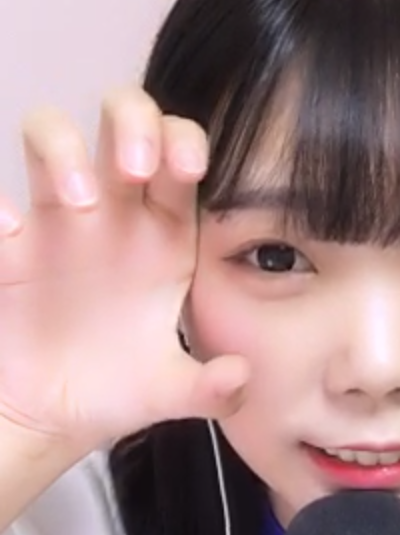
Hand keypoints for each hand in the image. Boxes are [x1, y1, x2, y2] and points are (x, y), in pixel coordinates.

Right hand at [0, 88, 248, 452]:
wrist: (52, 417)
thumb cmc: (116, 388)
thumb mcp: (170, 392)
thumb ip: (211, 389)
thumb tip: (240, 374)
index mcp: (164, 233)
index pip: (179, 155)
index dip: (184, 142)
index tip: (189, 167)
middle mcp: (112, 212)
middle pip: (123, 117)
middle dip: (132, 120)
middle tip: (134, 167)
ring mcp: (55, 219)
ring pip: (50, 133)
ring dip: (63, 149)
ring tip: (78, 203)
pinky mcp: (7, 245)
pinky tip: (13, 235)